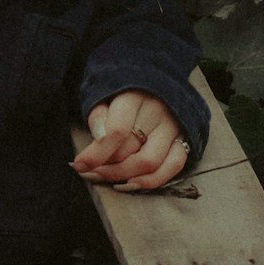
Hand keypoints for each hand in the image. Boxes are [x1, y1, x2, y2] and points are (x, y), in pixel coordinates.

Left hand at [71, 89, 190, 191]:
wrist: (154, 81)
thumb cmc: (123, 91)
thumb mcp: (105, 94)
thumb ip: (99, 116)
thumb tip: (99, 138)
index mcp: (134, 96)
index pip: (117, 131)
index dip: (97, 153)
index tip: (79, 164)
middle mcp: (157, 111)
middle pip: (131, 150)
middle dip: (106, 167)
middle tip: (89, 172)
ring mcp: (173, 127)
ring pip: (151, 163)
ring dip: (124, 176)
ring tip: (105, 177)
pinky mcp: (184, 139)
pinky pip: (173, 167)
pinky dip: (152, 180)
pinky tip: (131, 183)